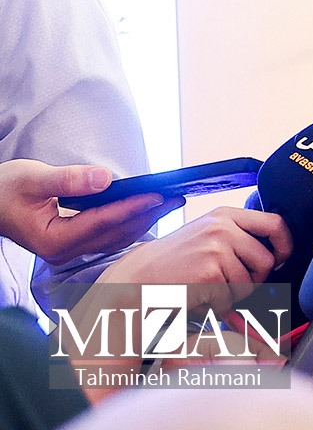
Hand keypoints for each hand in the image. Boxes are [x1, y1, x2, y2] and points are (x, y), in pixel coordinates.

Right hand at [0, 159, 181, 263]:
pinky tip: (149, 212)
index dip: (133, 207)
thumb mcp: (31, 178)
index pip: (103, 222)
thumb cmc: (4, 190)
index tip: (159, 194)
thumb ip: (68, 180)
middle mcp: (66, 251)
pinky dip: (132, 223)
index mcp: (54, 240)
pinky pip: (111, 236)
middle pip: (117, 232)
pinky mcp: (75, 244)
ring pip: (118, 237)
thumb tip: (105, 179)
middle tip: (178, 196)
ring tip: (172, 202)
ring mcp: (71, 251)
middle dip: (149, 214)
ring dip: (145, 219)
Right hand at [99, 207, 291, 285]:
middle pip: (266, 260)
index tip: (279, 259)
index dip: (284, 245)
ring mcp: (215, 249)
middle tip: (233, 282)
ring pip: (249, 284)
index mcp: (225, 215)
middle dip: (255, 279)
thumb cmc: (175, 261)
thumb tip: (278, 251)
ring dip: (232, 294)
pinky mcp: (209, 273)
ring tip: (208, 286)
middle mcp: (222, 228)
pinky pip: (230, 298)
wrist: (138, 278)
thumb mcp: (208, 235)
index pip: (276, 223)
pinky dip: (217, 304)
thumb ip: (240, 236)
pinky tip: (198, 294)